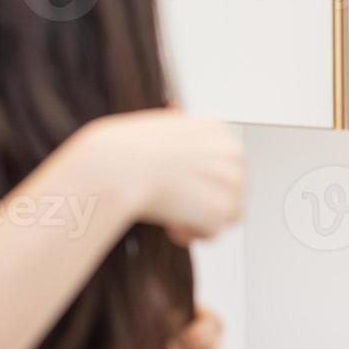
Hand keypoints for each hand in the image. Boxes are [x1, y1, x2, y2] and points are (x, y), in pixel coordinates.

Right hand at [70, 109, 244, 240]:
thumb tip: (176, 113)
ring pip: (227, 211)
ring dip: (199, 219)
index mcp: (215, 128)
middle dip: (204, 201)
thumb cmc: (124, 150)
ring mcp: (231, 180)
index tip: (176, 185)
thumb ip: (176, 132)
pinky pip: (213, 232)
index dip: (199, 179)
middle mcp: (231, 151)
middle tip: (172, 206)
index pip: (224, 162)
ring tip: (170, 219)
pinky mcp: (222, 209)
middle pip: (232, 188)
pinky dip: (191, 235)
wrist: (116, 167)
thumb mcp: (156, 127)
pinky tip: (170, 228)